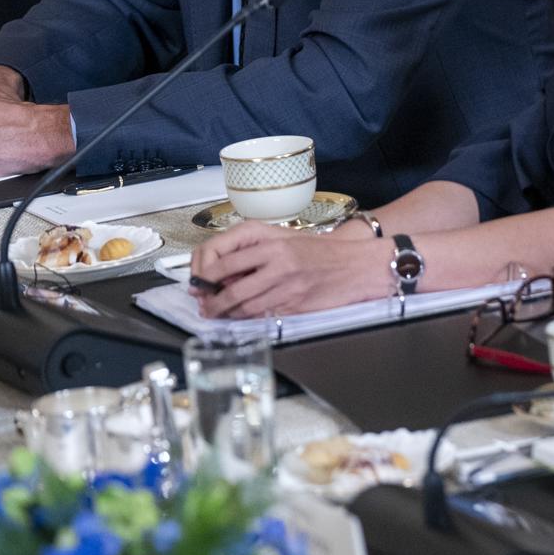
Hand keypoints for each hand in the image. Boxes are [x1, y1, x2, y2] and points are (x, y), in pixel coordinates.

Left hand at [189, 223, 393, 318]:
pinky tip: (239, 318)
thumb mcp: (283, 239)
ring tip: (216, 314)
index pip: (221, 253)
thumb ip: (252, 250)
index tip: (197, 281)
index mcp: (268, 237)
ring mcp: (284, 280)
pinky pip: (260, 313)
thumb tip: (219, 272)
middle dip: (209, 297)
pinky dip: (245, 318)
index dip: (202, 271)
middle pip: (227, 281)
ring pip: (241, 302)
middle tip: (202, 304)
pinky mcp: (293, 302)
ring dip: (224, 312)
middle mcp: (275, 256)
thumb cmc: (319, 252)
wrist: (356, 265)